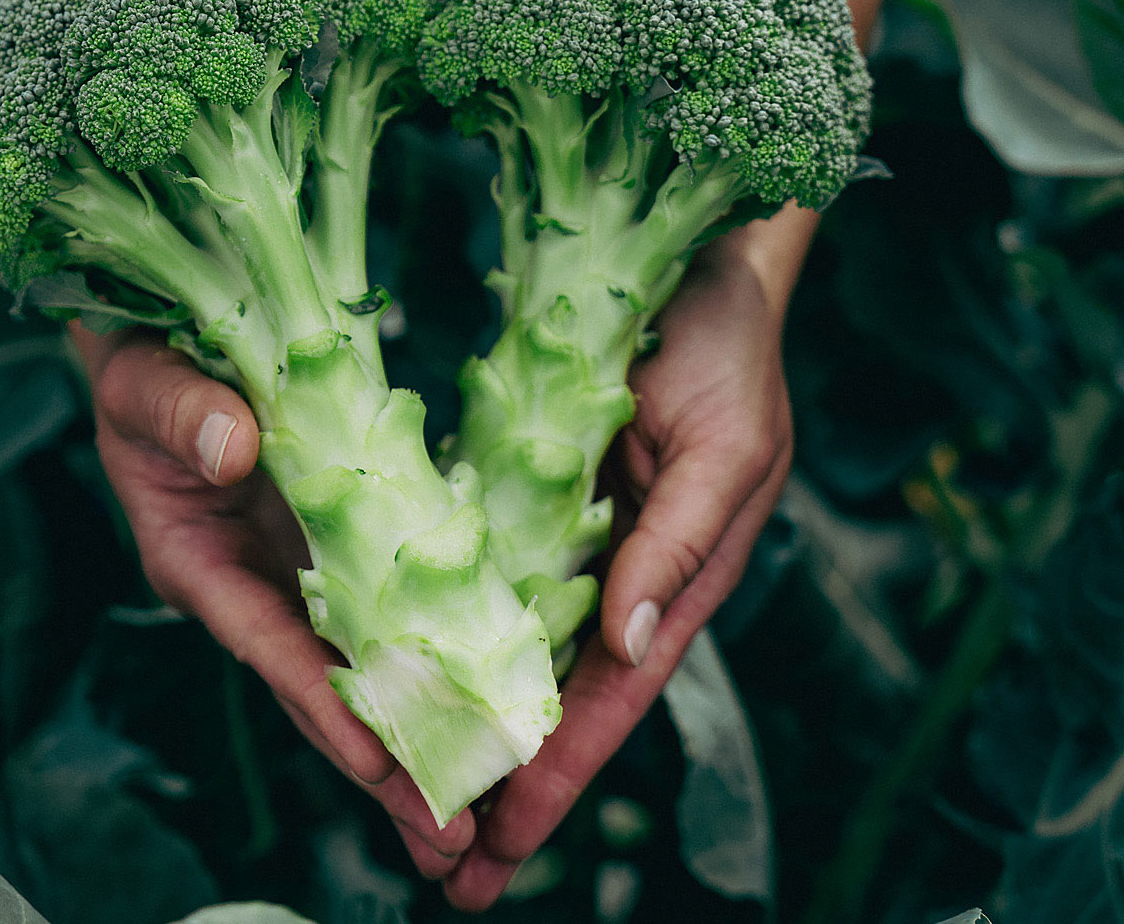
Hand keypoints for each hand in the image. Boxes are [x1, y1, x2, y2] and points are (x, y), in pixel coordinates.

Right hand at [71, 324, 476, 876]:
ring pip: (365, 671)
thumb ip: (181, 413)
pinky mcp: (343, 552)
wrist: (171, 347)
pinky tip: (488, 704)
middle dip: (384, 767)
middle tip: (450, 841)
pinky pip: (394, 614)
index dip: (320, 701)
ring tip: (477, 818)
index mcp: (198, 564)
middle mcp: (255, 590)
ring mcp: (301, 578)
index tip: (377, 762)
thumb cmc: (142, 370)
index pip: (267, 643)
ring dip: (420, 738)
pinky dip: (434, 661)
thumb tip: (233, 447)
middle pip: (324, 690)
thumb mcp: (142, 384)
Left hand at [443, 228, 797, 910]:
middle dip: (500, 787)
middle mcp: (611, 573)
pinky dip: (439, 631)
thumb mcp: (725, 449)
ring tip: (405, 803)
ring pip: (503, 652)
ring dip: (460, 725)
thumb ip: (677, 547)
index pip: (607, 700)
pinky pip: (473, 571)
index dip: (558, 777)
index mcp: (668, 579)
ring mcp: (561, 536)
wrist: (694, 261)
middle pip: (548, 699)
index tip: (504, 849)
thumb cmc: (728, 350)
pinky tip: (394, 678)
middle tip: (443, 874)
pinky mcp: (520, 490)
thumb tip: (626, 649)